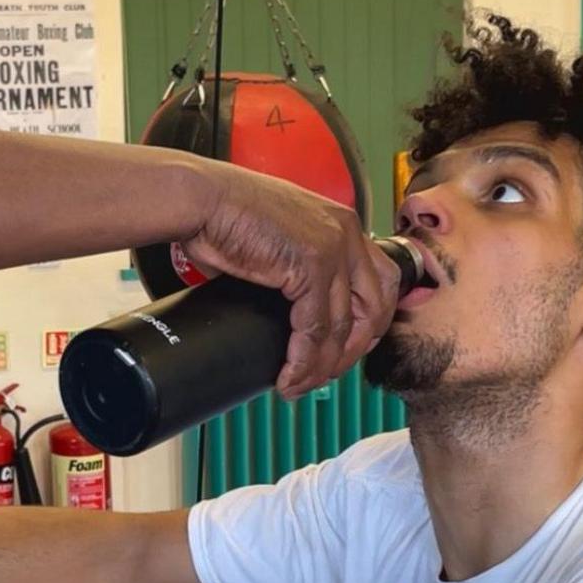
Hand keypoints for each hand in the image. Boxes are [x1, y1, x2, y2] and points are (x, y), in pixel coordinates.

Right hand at [178, 162, 398, 398]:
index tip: (348, 347)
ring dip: (325, 365)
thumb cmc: (225, 213)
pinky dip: (303, 360)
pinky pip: (315, 328)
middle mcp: (346, 232)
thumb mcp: (278, 236)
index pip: (380, 280)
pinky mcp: (311, 265)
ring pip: (346, 325)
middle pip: (376, 305)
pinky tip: (289, 375)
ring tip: (302, 384)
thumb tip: (286, 304)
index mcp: (341, 223)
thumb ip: (295, 265)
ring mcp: (333, 248)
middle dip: (354, 348)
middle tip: (327, 372)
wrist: (202, 198)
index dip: (371, 321)